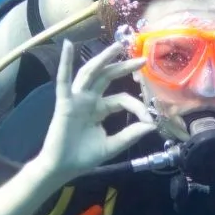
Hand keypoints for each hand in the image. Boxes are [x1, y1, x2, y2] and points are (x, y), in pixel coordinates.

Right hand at [36, 40, 156, 179]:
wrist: (63, 168)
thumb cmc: (84, 157)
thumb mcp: (113, 145)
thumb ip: (130, 135)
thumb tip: (151, 125)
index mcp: (99, 109)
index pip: (122, 99)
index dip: (137, 106)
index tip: (150, 120)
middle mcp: (88, 100)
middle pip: (107, 77)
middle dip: (124, 67)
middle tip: (142, 59)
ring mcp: (76, 99)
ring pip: (90, 73)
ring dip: (103, 59)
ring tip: (117, 46)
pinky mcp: (65, 103)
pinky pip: (63, 80)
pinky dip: (64, 62)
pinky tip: (67, 46)